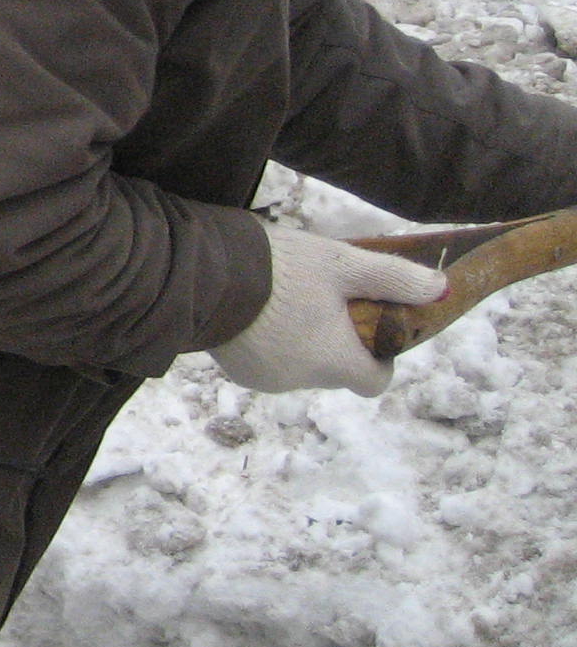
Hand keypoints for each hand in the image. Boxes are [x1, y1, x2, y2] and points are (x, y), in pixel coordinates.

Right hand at [210, 226, 444, 397]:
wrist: (204, 272)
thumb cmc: (280, 269)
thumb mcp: (342, 264)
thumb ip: (394, 277)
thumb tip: (442, 290)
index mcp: (336, 361)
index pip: (375, 381)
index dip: (379, 357)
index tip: (367, 327)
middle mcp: (303, 381)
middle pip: (335, 370)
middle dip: (335, 342)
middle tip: (321, 301)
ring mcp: (266, 379)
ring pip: (299, 366)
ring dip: (299, 343)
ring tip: (283, 301)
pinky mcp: (237, 372)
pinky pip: (266, 363)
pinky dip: (267, 344)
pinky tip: (255, 313)